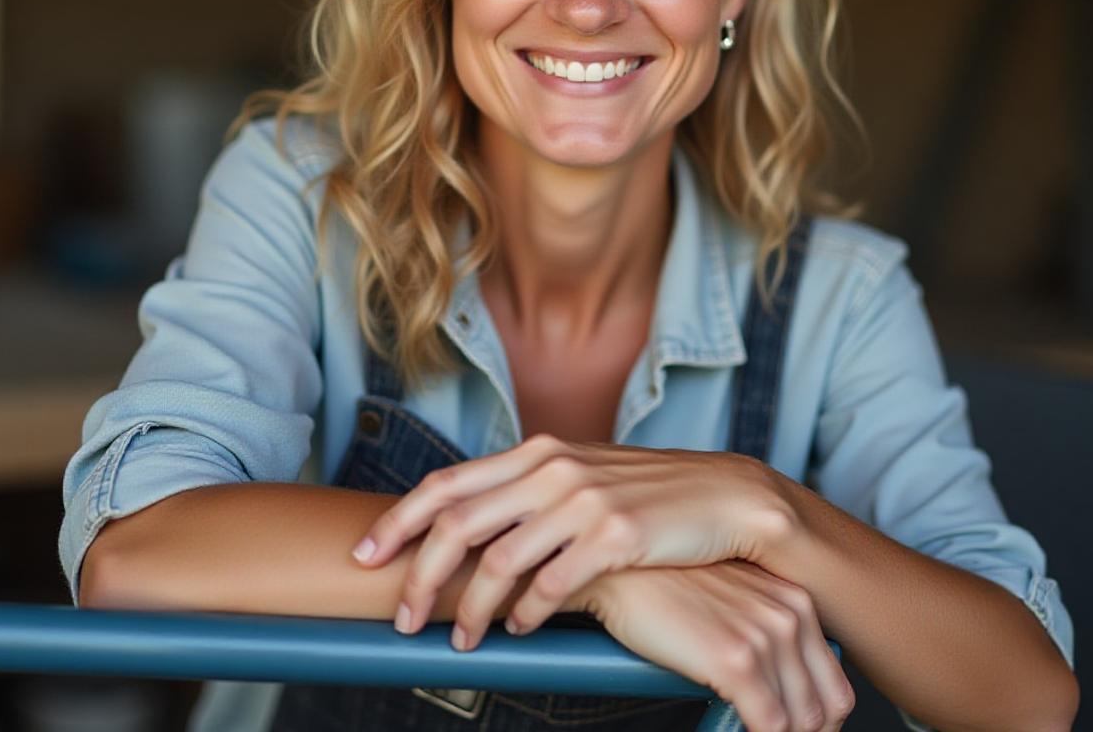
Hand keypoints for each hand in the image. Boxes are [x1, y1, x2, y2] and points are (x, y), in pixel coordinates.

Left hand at [352, 433, 797, 648]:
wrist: (729, 498)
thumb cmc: (649, 497)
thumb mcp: (583, 479)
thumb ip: (529, 493)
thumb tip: (469, 526)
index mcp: (538, 451)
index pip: (446, 484)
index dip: (396, 520)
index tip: (363, 556)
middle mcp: (553, 469)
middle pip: (458, 524)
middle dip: (419, 576)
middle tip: (402, 618)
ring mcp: (585, 500)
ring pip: (499, 562)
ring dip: (471, 610)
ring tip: (461, 640)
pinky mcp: (618, 536)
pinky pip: (552, 585)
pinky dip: (527, 615)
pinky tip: (521, 632)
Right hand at [577, 561, 854, 731]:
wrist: (619, 568)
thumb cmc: (664, 585)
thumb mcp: (732, 600)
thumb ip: (760, 632)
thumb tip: (768, 687)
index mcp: (796, 604)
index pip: (835, 686)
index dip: (820, 723)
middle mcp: (790, 617)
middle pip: (825, 708)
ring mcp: (765, 638)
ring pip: (800, 722)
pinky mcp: (736, 659)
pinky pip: (769, 724)